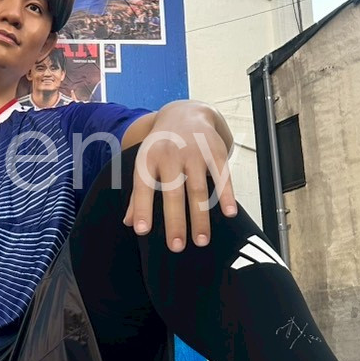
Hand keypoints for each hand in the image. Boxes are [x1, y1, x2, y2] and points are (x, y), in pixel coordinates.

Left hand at [123, 101, 236, 249]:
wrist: (185, 113)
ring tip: (201, 241)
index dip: (142, 208)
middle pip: (172, 192)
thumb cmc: (161, 146)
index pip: (143, 186)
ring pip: (197, 188)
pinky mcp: (215, 151)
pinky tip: (230, 214)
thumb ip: (139, 194)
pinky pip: (222, 175)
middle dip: (175, 221)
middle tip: (176, 247)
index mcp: (148, 159)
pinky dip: (226, 195)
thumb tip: (129, 223)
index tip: (142, 231)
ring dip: (200, 217)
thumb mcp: (145, 163)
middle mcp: (170, 155)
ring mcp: (194, 152)